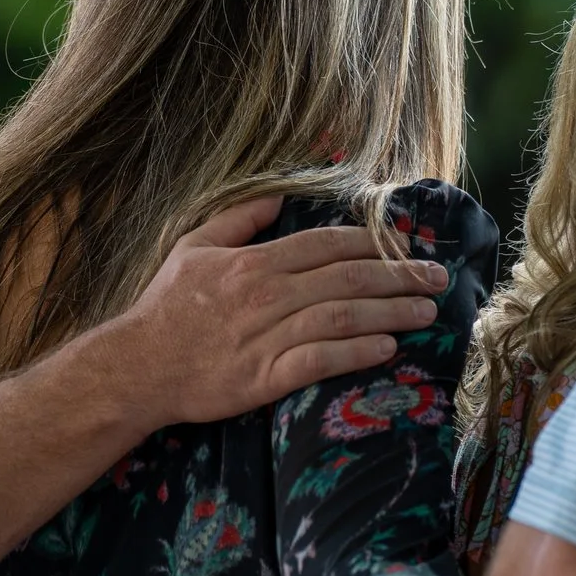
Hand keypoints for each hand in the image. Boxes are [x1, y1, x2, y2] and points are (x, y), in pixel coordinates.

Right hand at [89, 195, 447, 427]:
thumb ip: (239, 218)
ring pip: (342, 317)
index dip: (373, 242)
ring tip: (427, 312)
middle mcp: (266, 295)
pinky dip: (356, 354)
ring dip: (390, 312)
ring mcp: (266, 337)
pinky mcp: (264, 377)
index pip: (326, 244)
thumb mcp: (193, 246)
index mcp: (254, 262)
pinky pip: (320, 361)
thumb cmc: (166, 307)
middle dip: (399, 275)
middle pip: (346, 278)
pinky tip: (387, 349)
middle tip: (438, 277)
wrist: (137, 367)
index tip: (408, 243)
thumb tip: (279, 198)